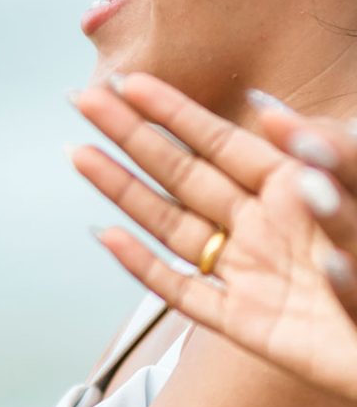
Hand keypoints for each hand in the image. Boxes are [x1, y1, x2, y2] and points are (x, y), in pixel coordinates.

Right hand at [68, 72, 356, 401]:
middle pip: (181, 175)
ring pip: (169, 226)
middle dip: (130, 137)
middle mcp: (260, 226)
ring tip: (80, 156)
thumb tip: (264, 106)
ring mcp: (246, 274)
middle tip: (85, 101)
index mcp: (292, 188)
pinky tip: (108, 237)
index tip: (129, 83)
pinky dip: (144, 268)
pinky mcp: (243, 324)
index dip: (172, 112)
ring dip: (123, 191)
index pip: (217, 142)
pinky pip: (183, 293)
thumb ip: (326, 150)